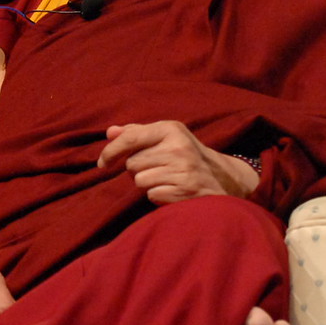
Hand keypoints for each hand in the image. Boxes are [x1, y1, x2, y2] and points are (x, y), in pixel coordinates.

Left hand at [97, 121, 259, 204]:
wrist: (223, 178)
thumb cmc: (187, 155)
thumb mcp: (167, 137)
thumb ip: (137, 133)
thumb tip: (109, 132)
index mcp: (171, 129)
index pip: (130, 138)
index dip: (110, 151)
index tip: (102, 163)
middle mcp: (178, 147)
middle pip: (132, 164)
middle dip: (139, 170)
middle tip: (159, 168)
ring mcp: (183, 169)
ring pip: (140, 181)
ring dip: (148, 184)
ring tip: (167, 179)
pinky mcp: (185, 190)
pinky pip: (152, 195)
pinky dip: (158, 195)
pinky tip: (172, 190)